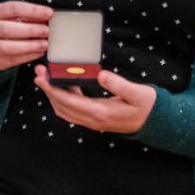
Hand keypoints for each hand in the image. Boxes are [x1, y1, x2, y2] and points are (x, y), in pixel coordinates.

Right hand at [0, 0, 51, 70]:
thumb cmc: (9, 27)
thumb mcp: (17, 17)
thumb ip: (30, 16)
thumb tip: (46, 17)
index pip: (13, 8)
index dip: (33, 11)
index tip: (49, 13)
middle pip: (7, 29)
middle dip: (30, 30)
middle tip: (46, 31)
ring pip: (7, 47)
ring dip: (29, 46)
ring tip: (44, 44)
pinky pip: (12, 59)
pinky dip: (28, 56)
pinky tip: (39, 52)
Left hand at [33, 67, 156, 133]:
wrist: (155, 122)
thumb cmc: (147, 106)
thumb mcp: (137, 93)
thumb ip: (118, 84)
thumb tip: (100, 75)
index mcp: (101, 113)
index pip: (69, 102)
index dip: (52, 90)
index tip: (42, 78)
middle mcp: (93, 120)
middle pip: (62, 106)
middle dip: (48, 90)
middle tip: (39, 73)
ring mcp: (93, 121)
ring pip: (65, 109)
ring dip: (54, 94)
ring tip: (47, 77)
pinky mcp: (94, 118)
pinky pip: (73, 109)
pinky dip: (64, 97)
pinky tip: (65, 84)